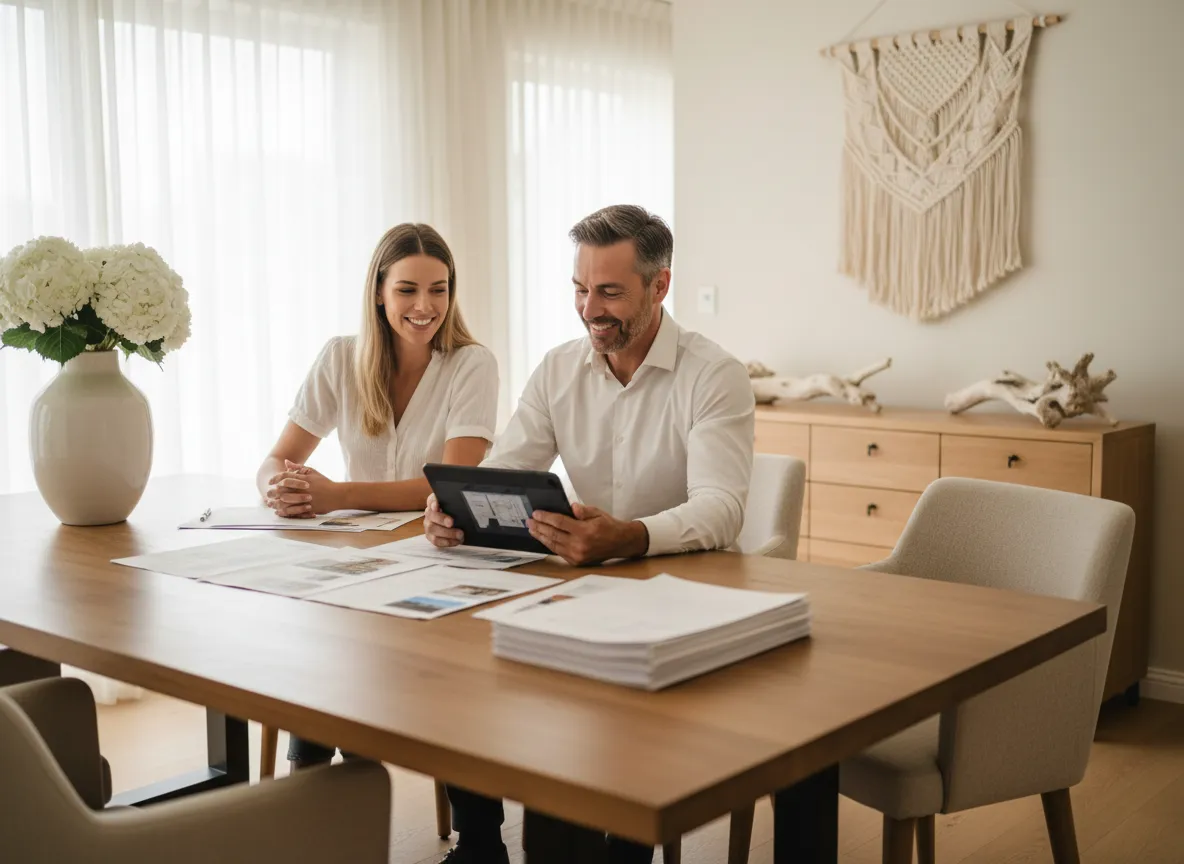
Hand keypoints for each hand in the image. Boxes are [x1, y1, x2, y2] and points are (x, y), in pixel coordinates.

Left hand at [265, 460, 341, 516]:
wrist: (337, 495)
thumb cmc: (324, 482)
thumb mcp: (312, 472)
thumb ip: (298, 467)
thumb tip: (286, 461)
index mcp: (303, 478)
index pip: (285, 476)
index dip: (275, 479)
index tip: (270, 482)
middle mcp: (303, 488)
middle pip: (283, 489)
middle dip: (273, 492)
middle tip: (267, 494)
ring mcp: (305, 498)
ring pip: (286, 501)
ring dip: (276, 503)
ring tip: (271, 504)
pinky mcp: (308, 508)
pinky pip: (293, 510)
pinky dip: (285, 511)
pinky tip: (280, 511)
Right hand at [423, 493, 463, 546]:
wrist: (457, 522)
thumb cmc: (456, 511)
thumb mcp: (457, 504)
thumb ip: (457, 502)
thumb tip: (466, 498)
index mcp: (434, 502)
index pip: (432, 499)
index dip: (433, 502)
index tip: (436, 506)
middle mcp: (429, 513)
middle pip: (431, 515)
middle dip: (441, 519)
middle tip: (451, 522)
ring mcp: (429, 525)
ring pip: (433, 529)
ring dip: (447, 533)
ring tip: (460, 535)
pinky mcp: (431, 536)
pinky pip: (436, 541)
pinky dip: (447, 542)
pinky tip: (456, 541)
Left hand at [526, 503, 648, 565]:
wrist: (621, 543)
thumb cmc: (609, 526)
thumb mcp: (597, 513)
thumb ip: (583, 510)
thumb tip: (570, 507)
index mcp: (585, 531)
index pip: (559, 523)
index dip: (546, 518)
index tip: (536, 513)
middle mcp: (579, 545)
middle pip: (553, 534)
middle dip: (539, 527)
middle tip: (529, 521)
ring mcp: (577, 555)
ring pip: (553, 545)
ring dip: (541, 537)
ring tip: (532, 530)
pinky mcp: (576, 562)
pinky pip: (559, 552)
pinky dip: (550, 545)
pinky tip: (544, 538)